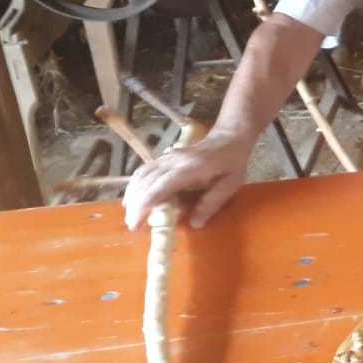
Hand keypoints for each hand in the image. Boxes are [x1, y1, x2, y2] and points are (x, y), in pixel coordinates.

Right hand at [122, 135, 252, 230]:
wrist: (229, 138)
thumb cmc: (232, 163)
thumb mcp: (230, 184)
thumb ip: (212, 203)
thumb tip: (195, 224)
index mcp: (189, 168)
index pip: (160, 187)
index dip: (145, 205)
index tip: (136, 223)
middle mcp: (173, 161)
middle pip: (145, 182)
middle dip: (135, 204)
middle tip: (132, 225)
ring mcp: (167, 157)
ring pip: (141, 174)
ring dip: (132, 194)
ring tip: (130, 214)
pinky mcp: (165, 157)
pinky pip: (144, 170)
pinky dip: (136, 184)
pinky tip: (134, 197)